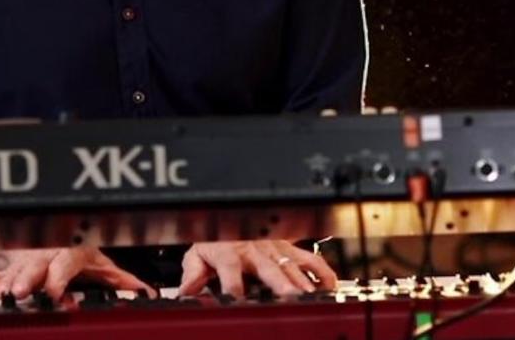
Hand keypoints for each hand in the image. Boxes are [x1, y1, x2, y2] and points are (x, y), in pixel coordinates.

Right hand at [0, 247, 157, 300]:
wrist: (52, 228)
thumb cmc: (77, 247)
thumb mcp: (102, 261)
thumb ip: (121, 278)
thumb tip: (146, 291)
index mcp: (67, 253)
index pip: (63, 264)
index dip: (59, 281)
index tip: (57, 296)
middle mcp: (43, 256)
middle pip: (32, 268)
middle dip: (26, 281)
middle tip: (20, 294)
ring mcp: (23, 261)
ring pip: (10, 271)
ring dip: (3, 286)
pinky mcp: (8, 267)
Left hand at [175, 240, 336, 297]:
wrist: (226, 212)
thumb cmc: (214, 237)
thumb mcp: (197, 253)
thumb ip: (192, 274)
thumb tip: (185, 292)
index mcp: (229, 252)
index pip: (230, 273)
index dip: (232, 288)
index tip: (237, 301)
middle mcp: (254, 249)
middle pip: (269, 268)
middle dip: (281, 282)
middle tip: (291, 296)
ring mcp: (273, 248)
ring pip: (291, 264)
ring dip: (302, 280)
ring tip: (312, 295)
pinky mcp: (287, 246)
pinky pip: (308, 257)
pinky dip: (321, 270)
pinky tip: (329, 285)